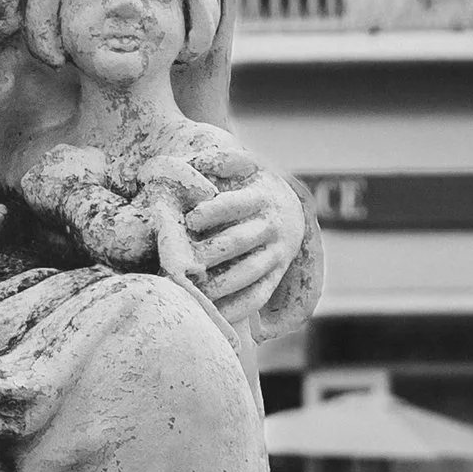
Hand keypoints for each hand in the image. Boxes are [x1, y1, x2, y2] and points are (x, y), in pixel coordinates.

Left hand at [184, 168, 308, 320]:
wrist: (291, 210)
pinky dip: (236, 308)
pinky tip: (211, 312)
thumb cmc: (255, 184)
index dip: (212, 212)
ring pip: (247, 273)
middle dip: (209, 253)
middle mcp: (271, 227)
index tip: (189, 220)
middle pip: (238, 242)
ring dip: (218, 284)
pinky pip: (257, 296)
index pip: (235, 205)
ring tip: (191, 290)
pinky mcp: (275, 276)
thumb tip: (199, 162)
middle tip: (181, 262)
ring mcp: (276, 254)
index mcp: (262, 196)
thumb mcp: (246, 163)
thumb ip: (223, 159)